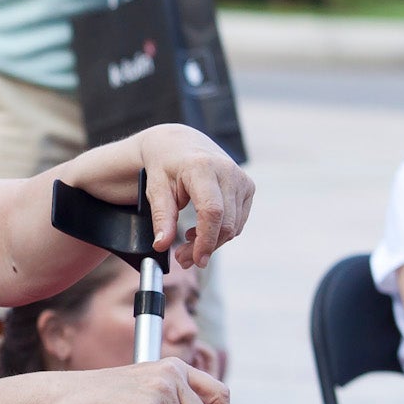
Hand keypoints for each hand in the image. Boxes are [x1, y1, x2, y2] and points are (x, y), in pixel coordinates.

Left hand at [136, 124, 252, 265]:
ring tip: (186, 247)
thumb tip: (161, 245)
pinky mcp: (247, 187)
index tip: (196, 259)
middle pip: (225, 223)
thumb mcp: (155, 188)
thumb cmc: (165, 165)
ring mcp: (242, 180)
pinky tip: (201, 231)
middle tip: (182, 259)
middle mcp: (229, 172)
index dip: (206, 239)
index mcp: (203, 169)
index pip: (212, 211)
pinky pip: (237, 220)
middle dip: (205, 246)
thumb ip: (161, 217)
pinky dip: (220, 232)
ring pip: (234, 226)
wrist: (179, 144)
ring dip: (212, 242)